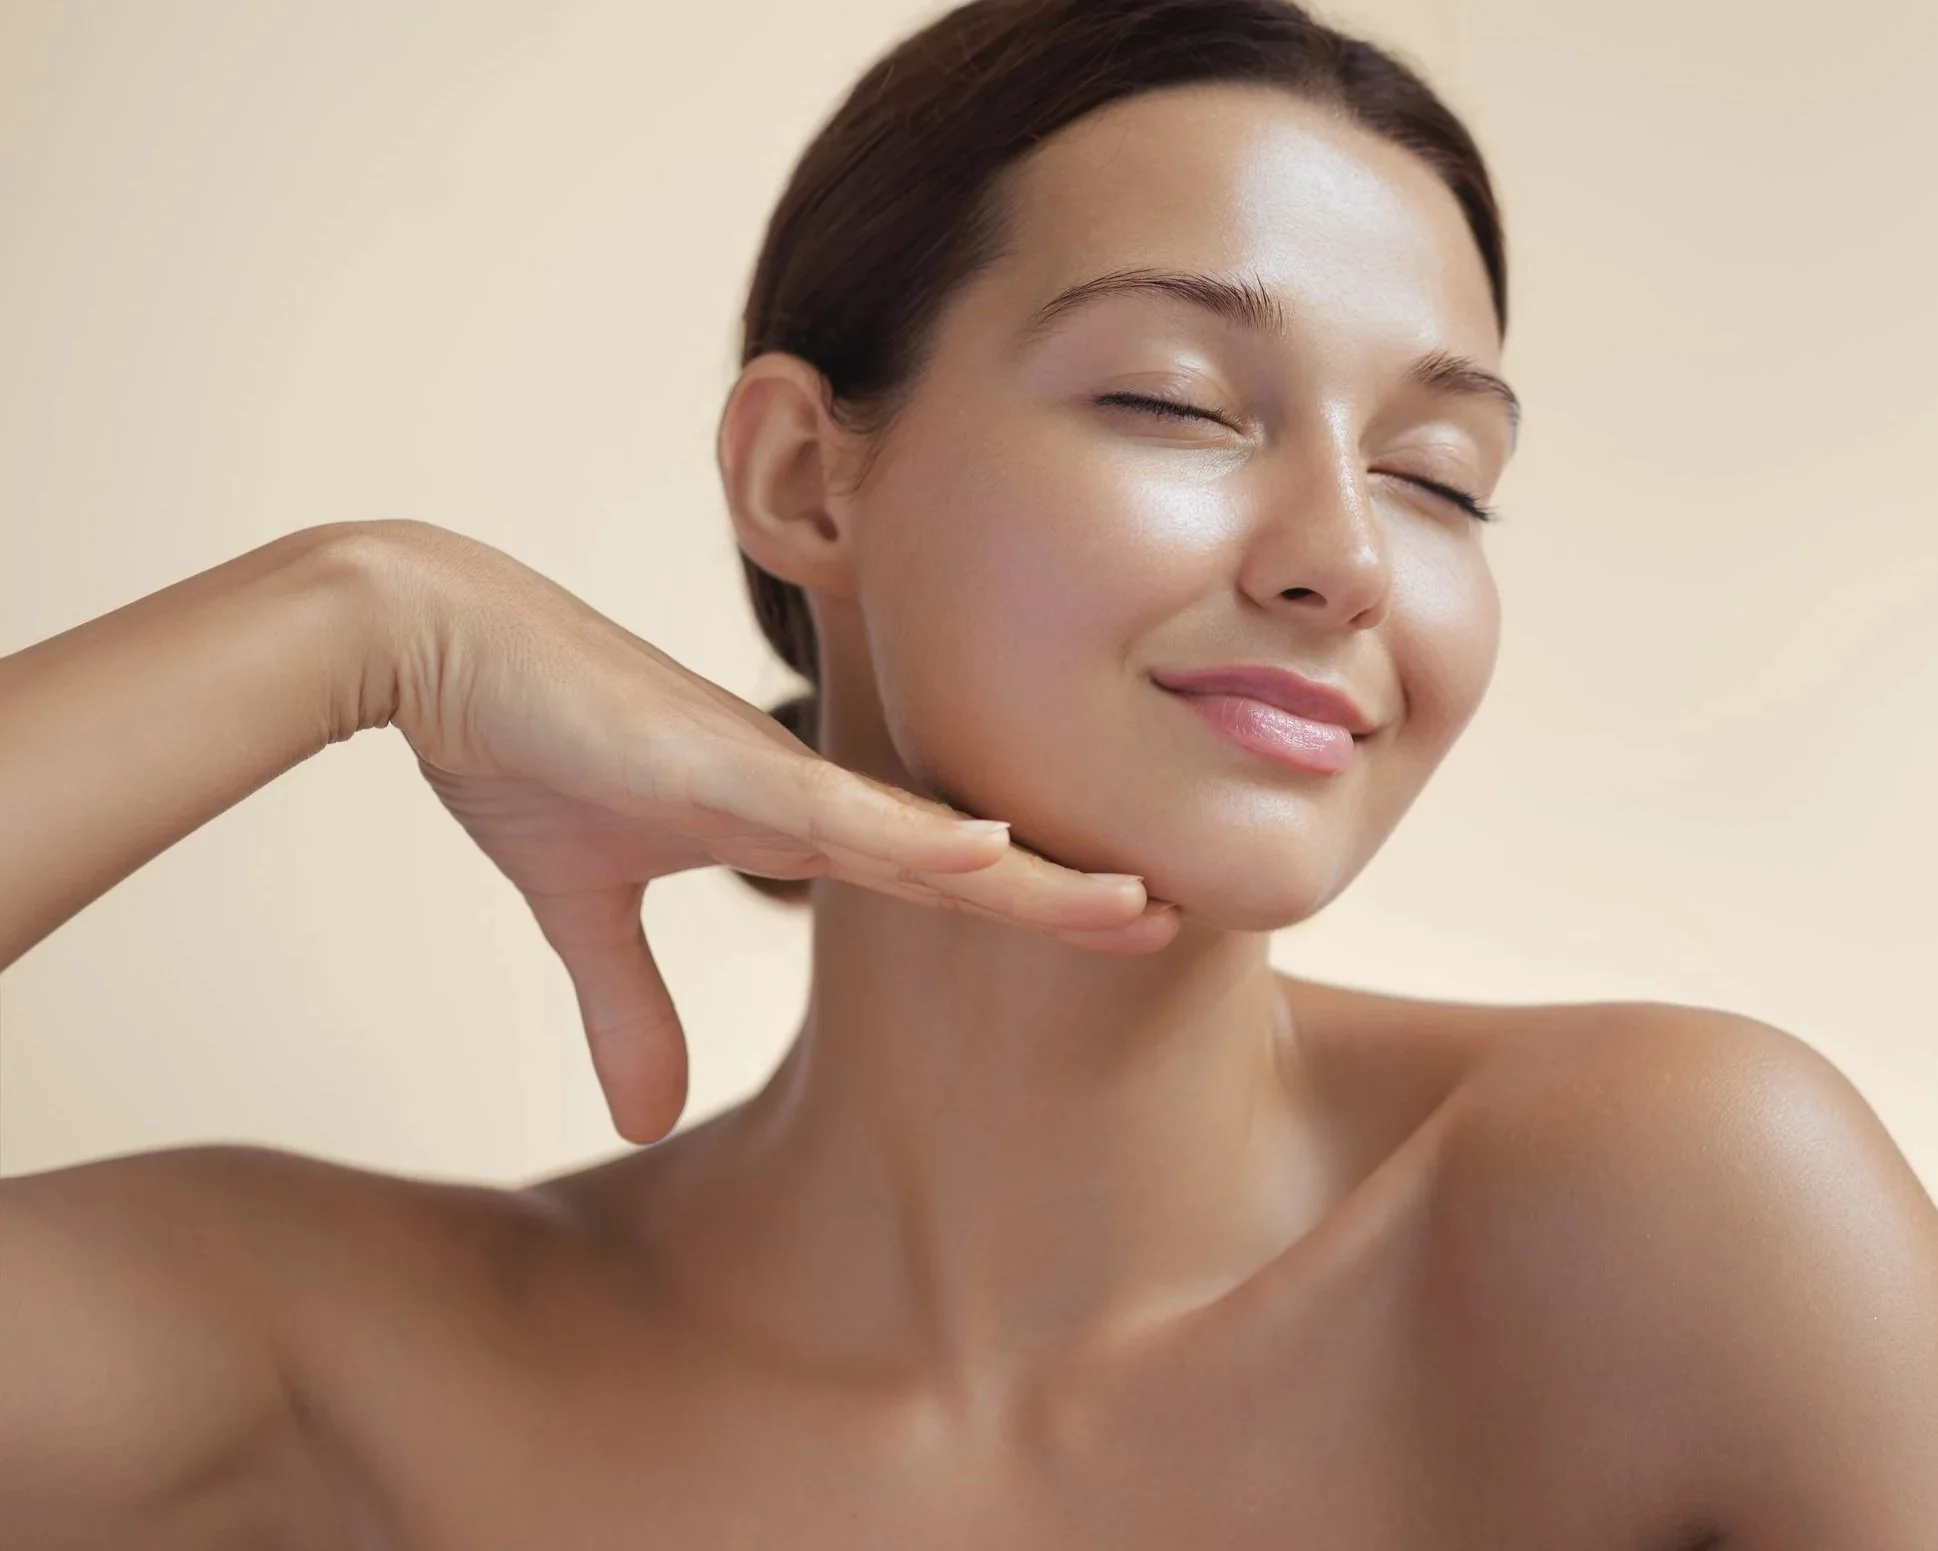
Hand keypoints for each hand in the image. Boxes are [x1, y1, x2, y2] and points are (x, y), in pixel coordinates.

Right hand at [359, 523, 1177, 1140]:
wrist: (437, 641)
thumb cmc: (520, 739)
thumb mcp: (580, 905)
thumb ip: (627, 1002)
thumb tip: (647, 1117)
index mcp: (781, 817)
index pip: (926, 870)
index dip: (1017, 899)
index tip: (1105, 923)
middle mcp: (800, 790)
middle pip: (958, 854)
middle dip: (1062, 891)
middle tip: (1169, 917)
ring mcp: (768, 773)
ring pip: (926, 835)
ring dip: (1029, 876)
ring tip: (1135, 904)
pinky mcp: (714, 762)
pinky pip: (834, 808)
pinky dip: (914, 837)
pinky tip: (995, 852)